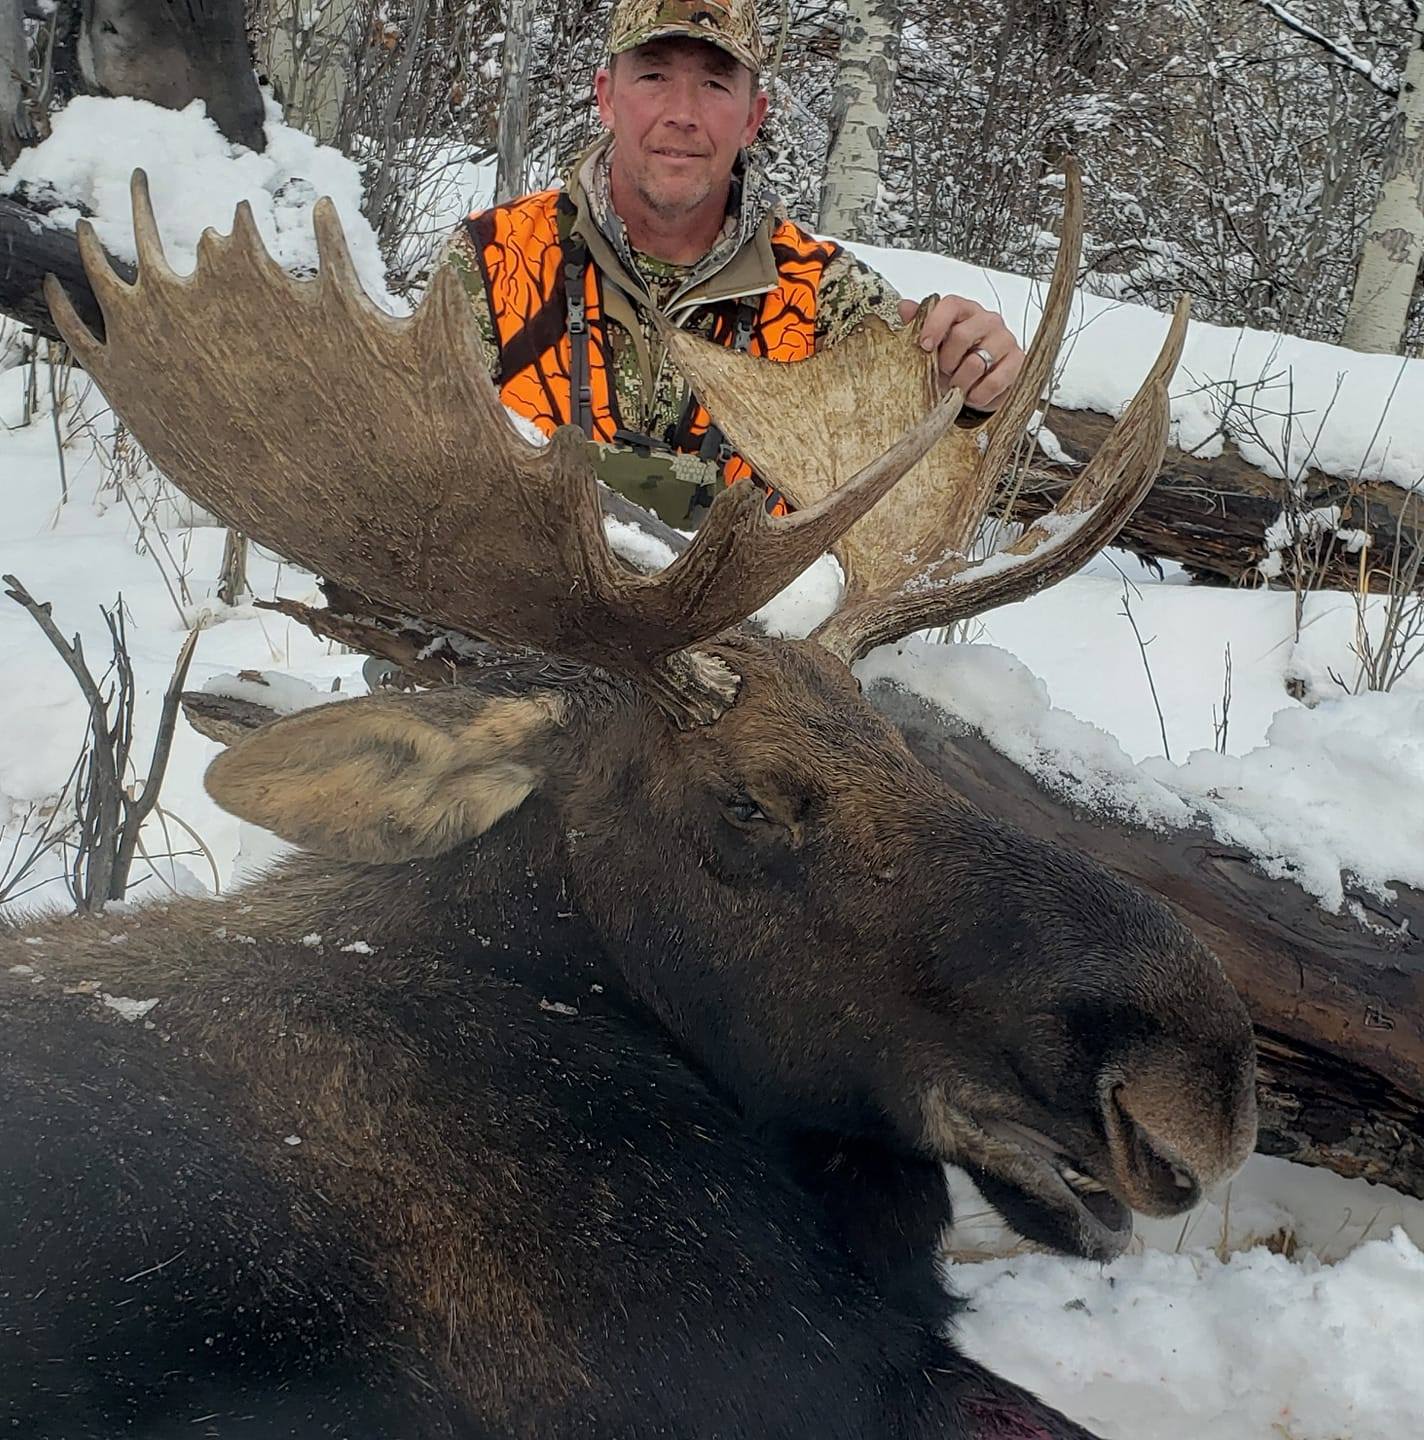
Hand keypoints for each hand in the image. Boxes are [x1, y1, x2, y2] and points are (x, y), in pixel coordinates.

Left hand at [897, 296, 1023, 412]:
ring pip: (976, 362)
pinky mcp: (1017, 361)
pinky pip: (994, 381)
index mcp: (965, 311)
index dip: (934, 325)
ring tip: (958, 386)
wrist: (983, 385)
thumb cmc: (957, 361)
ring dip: (960, 382)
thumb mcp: (935, 346)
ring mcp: (1005, 340)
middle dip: (946, 361)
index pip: (951, 305)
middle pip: (962, 335)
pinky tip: (973, 394)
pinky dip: (978, 394)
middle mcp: (988, 321)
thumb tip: (904, 307)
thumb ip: (919, 325)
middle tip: (944, 372)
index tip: (924, 346)